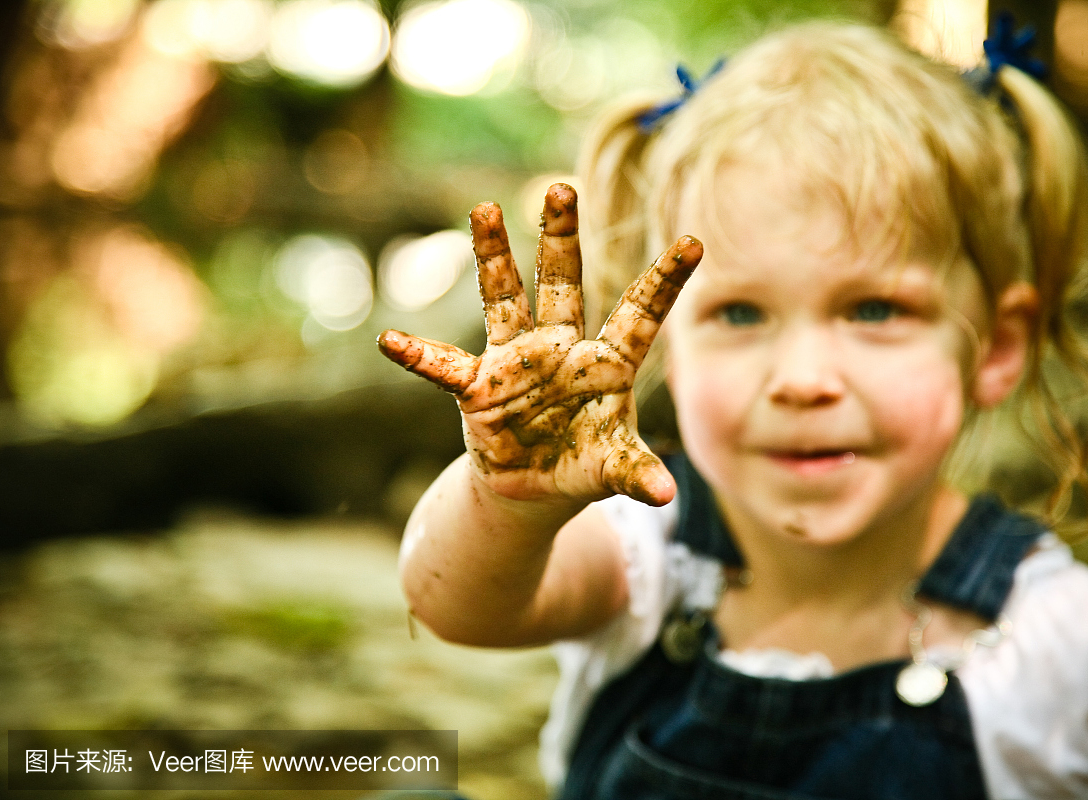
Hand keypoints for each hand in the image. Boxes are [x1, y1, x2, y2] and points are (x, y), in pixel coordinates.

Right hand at [378, 184, 701, 505]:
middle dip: (561, 238)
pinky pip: (444, 368)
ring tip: (485, 208)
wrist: (534, 487)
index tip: (696, 242)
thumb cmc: (582, 466)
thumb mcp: (611, 469)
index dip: (665, 281)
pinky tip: (391, 342)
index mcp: (606, 365)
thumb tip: (664, 496)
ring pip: (505, 299)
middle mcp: (560, 350)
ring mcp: (516, 361)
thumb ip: (634, 472)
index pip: (640, 315)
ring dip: (495, 257)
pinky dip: (419, 357)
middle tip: (563, 188)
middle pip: (562, 284)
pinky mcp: (478, 387)